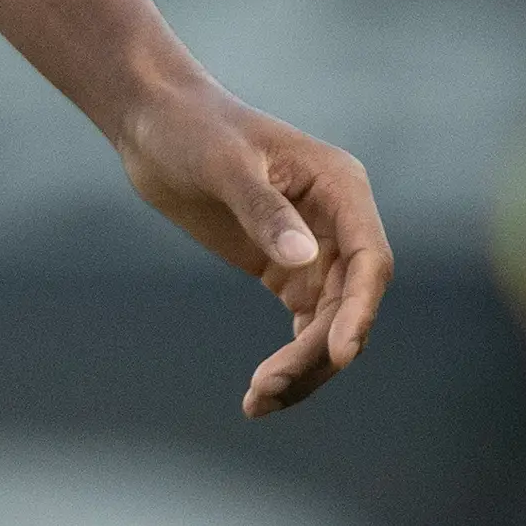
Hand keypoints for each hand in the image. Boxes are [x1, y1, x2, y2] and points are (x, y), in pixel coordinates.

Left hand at [114, 83, 394, 415]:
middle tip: (266, 388)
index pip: (372, 260)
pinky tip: (263, 393)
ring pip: (329, 324)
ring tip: (257, 402)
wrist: (154, 122)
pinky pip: (306, 325)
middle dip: (317, 352)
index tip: (339, 354)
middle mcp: (339, 222)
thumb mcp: (222, 165)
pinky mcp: (286, 269)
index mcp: (341, 187)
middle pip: (350, 304)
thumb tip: (304, 257)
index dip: (361, 310)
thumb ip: (262, 209)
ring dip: (304, 366)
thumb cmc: (190, 128)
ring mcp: (315, 249)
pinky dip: (291, 359)